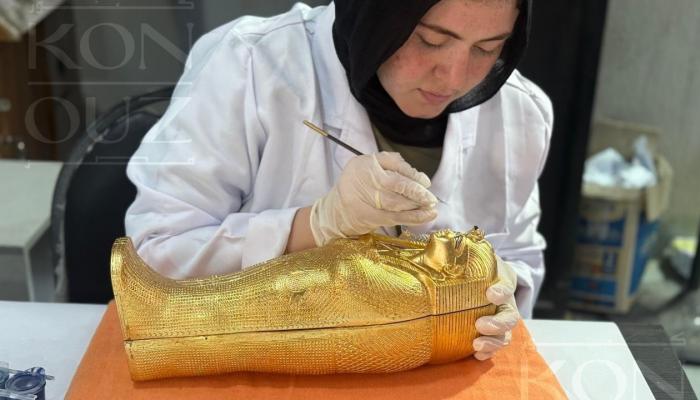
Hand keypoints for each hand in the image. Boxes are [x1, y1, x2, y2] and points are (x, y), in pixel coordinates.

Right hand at [310, 152, 437, 245]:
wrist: (335, 211)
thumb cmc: (357, 186)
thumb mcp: (367, 167)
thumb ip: (390, 164)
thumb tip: (418, 176)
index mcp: (364, 164)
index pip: (392, 163)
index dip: (411, 173)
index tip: (425, 181)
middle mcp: (364, 179)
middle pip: (396, 183)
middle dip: (417, 191)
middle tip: (431, 197)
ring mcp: (365, 199)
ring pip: (396, 202)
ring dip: (417, 205)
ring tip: (431, 206)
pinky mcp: (368, 216)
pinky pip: (395, 217)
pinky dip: (413, 217)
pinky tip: (427, 216)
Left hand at [472, 255, 520, 360]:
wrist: (480, 281)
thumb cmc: (475, 267)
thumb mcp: (474, 255)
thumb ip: (462, 247)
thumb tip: (441, 236)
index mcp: (502, 283)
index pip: (507, 285)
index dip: (501, 290)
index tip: (490, 293)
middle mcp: (505, 304)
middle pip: (510, 318)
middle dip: (497, 324)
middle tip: (480, 324)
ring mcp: (499, 322)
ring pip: (504, 337)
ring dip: (492, 343)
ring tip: (476, 345)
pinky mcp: (489, 335)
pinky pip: (493, 348)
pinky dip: (487, 354)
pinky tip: (476, 356)